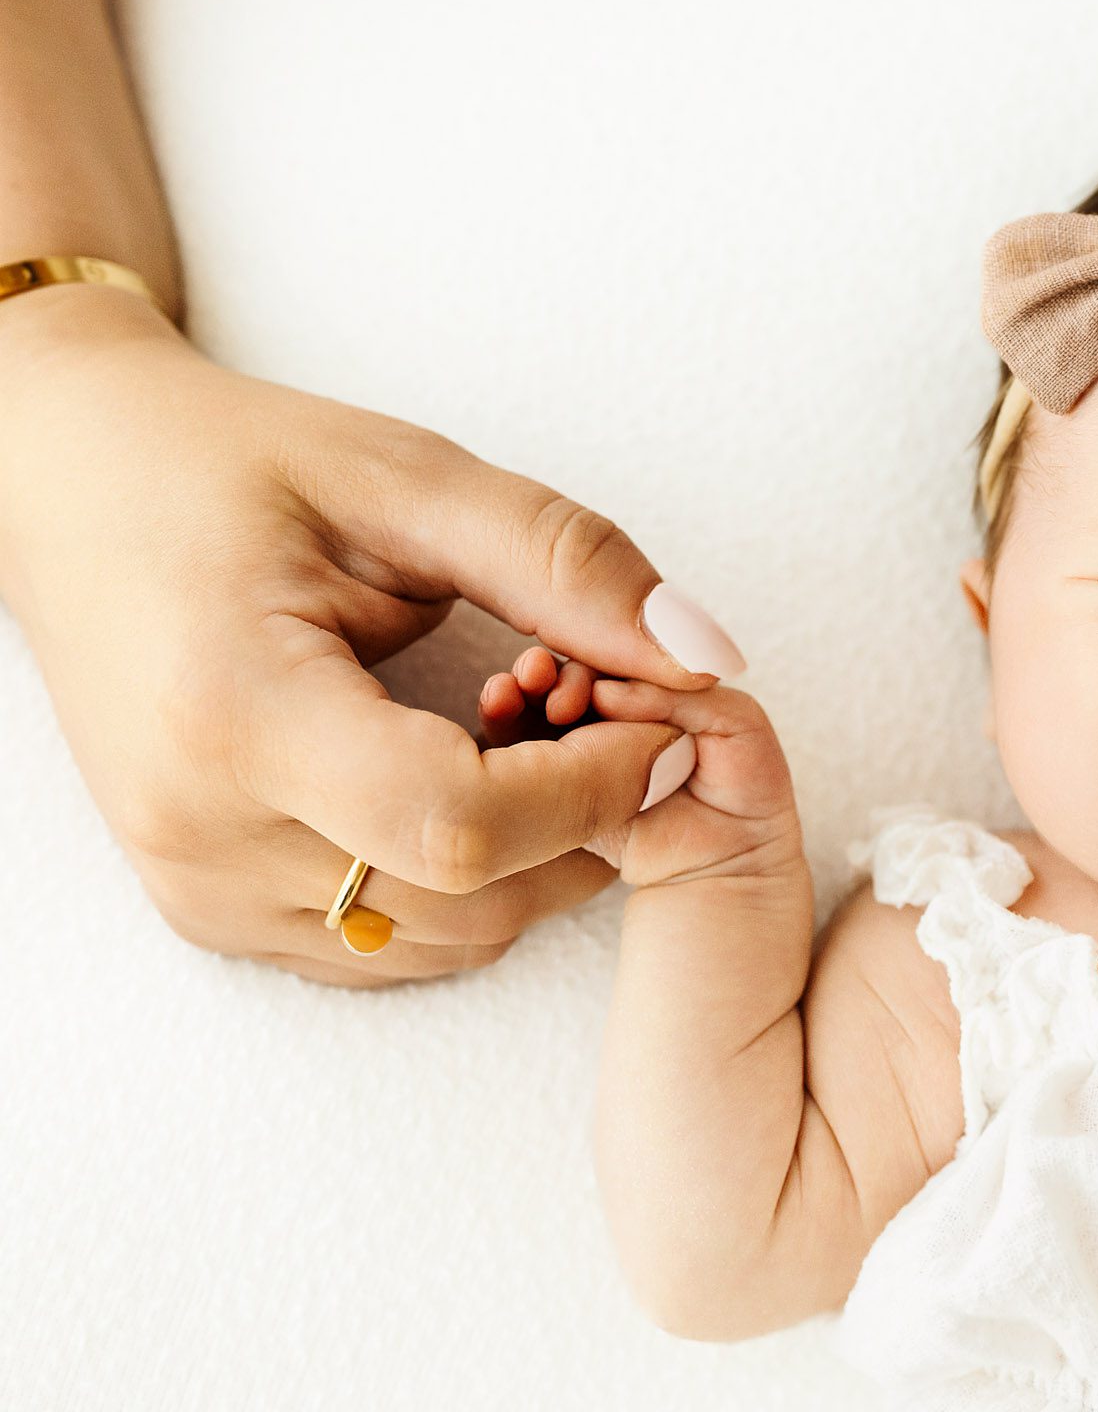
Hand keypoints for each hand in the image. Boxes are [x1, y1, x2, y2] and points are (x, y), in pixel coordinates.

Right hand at [0, 288, 749, 986]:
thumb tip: (710, 657)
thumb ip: (568, 564)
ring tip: (525, 725)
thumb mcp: (409, 478)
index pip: (460, 826)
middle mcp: (200, 830)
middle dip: (585, 817)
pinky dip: (473, 879)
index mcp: (233, 712)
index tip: (664, 714)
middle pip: (472, 899)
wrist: (73, 488)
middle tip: (600, 701)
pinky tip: (468, 773)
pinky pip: (396, 944)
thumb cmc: (232, 467)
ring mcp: (200, 888)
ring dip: (537, 855)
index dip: (597, 786)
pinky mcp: (214, 912)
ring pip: (450, 938)